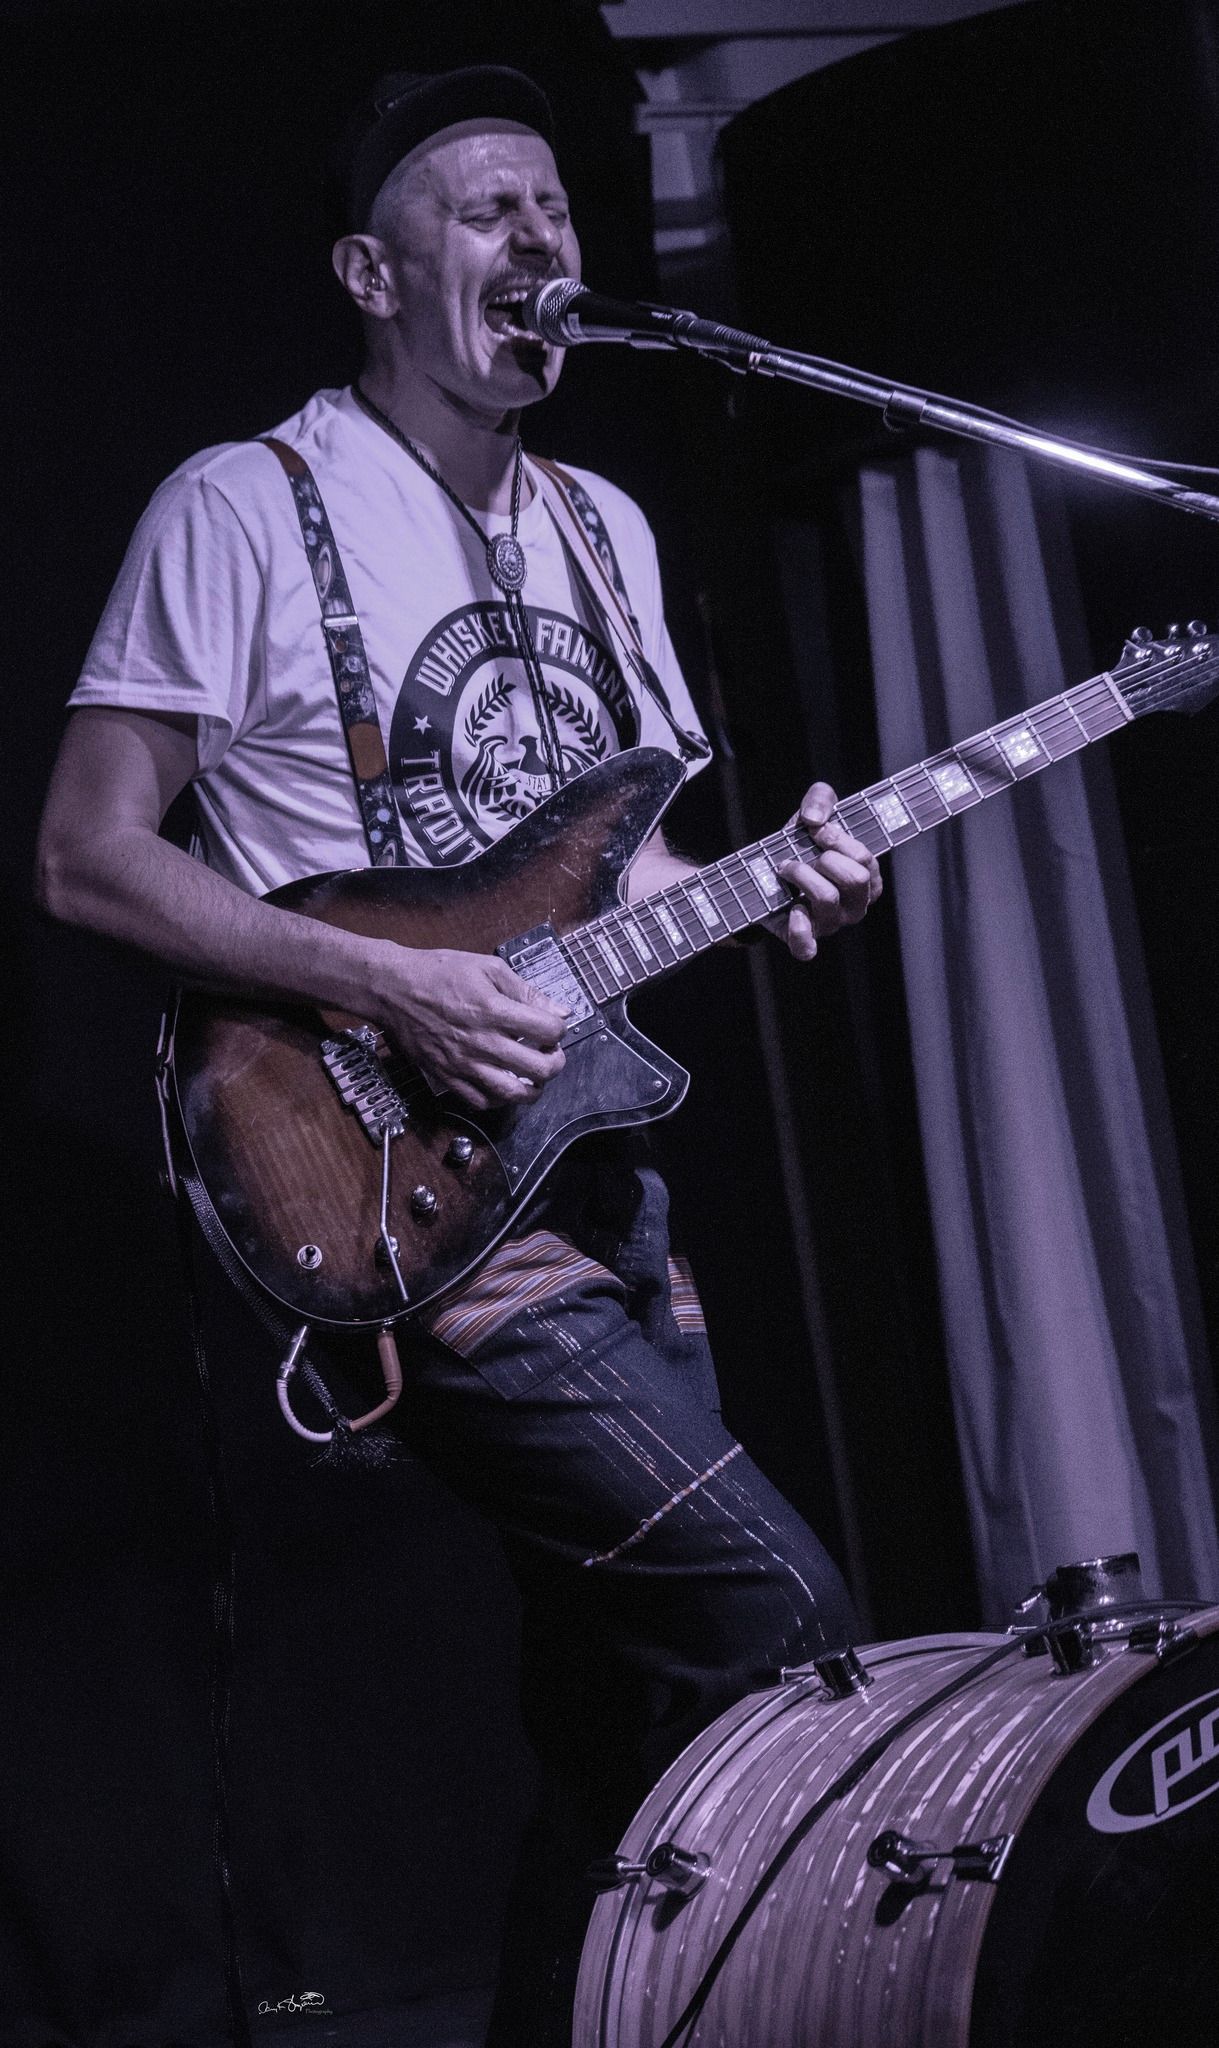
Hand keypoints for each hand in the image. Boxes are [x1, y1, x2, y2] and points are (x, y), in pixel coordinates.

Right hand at [373, 947, 567, 1108]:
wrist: (393, 990)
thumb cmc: (437, 974)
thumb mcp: (487, 968)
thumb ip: (525, 991)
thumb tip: (557, 1010)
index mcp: (493, 1010)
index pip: (547, 1031)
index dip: (559, 1028)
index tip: (553, 1025)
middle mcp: (481, 1042)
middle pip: (538, 1068)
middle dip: (555, 1062)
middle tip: (552, 1054)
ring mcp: (464, 1063)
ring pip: (512, 1093)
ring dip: (533, 1089)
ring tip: (535, 1078)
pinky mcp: (447, 1076)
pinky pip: (481, 1101)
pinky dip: (500, 1099)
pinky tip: (504, 1085)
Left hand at [775, 781, 882, 961]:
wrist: (767, 871)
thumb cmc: (801, 845)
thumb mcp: (813, 814)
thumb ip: (820, 799)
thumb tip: (814, 819)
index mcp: (867, 880)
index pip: (865, 859)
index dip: (837, 839)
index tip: (815, 830)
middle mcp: (855, 906)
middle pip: (854, 880)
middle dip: (824, 858)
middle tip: (803, 853)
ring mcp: (830, 925)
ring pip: (827, 899)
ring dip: (801, 874)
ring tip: (785, 868)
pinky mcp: (803, 940)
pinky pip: (807, 947)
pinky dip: (799, 930)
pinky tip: (792, 909)